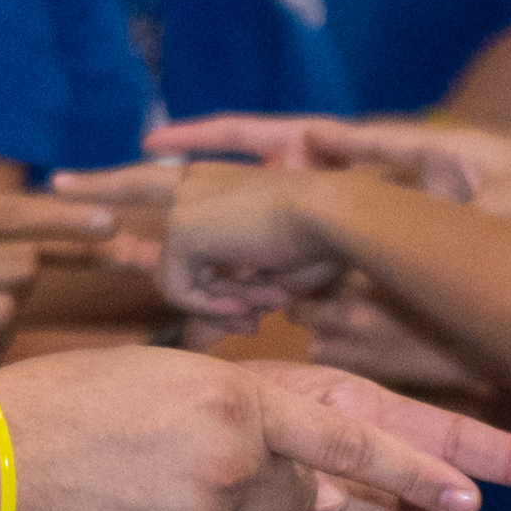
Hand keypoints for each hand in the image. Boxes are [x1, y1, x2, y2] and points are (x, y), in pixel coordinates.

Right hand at [0, 348, 510, 510]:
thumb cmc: (65, 407)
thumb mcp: (165, 382)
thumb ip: (243, 417)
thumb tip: (306, 470)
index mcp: (233, 399)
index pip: (354, 440)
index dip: (420, 471)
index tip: (471, 494)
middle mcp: (229, 463)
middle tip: (299, 501)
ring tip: (208, 508)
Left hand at [146, 165, 352, 329]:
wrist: (331, 215)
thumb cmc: (322, 237)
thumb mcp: (272, 266)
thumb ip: (241, 285)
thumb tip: (216, 321)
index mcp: (214, 185)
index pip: (194, 248)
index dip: (222, 285)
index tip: (254, 308)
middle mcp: (191, 187)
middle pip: (185, 268)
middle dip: (221, 303)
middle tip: (254, 325)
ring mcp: (181, 204)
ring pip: (183, 282)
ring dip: (223, 306)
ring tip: (266, 306)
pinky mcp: (180, 228)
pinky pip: (178, 291)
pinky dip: (210, 309)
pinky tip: (245, 306)